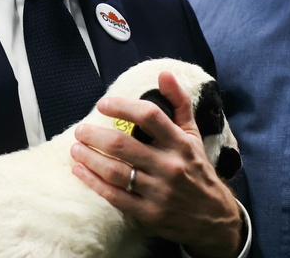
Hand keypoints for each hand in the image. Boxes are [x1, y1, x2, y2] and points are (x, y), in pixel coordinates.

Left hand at [71, 71, 243, 257]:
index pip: (149, 116)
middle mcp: (169, 165)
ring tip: (75, 148)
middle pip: (123, 145)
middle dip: (94, 135)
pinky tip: (80, 171)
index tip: (104, 104)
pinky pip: (114, 196)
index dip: (123, 107)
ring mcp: (158, 191)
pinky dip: (93, 182)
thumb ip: (179, 103)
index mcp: (180, 143)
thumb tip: (164, 74)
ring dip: (90, 157)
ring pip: (115, 171)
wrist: (214, 216)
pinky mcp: (148, 213)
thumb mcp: (193, 134)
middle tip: (80, 130)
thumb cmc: (198, 169)